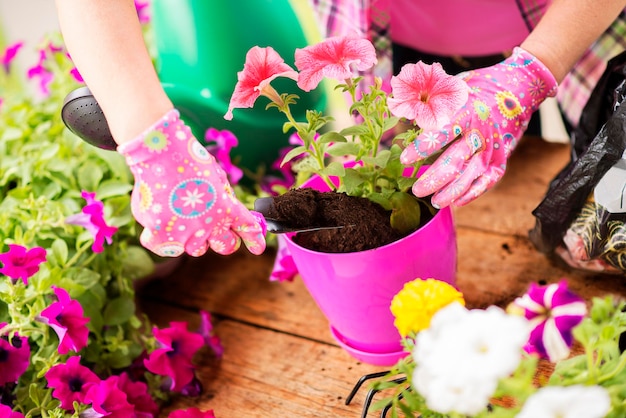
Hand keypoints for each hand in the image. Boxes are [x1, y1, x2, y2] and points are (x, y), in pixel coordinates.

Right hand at [118, 110, 265, 256]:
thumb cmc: (188, 160)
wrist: (158, 153)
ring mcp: (185, 234)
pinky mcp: (161, 238)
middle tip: (217, 233)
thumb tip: (228, 213)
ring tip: (183, 218)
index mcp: (227, 209)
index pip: (247, 229)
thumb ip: (225, 198)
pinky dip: (165, 239)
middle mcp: (210, 226)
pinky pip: (167, 248)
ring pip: (196, 249)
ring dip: (194, 238)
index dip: (254, 239)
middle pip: (225, 246)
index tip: (258, 248)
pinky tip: (161, 223)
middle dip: (226, 241)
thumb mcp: (217, 177)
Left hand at [400, 47, 557, 206]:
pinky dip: (473, 193)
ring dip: (451, 191)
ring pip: (470, 175)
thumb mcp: (452, 91)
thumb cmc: (472, 91)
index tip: (404, 160)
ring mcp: (492, 148)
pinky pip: (488, 181)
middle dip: (433, 178)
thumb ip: (429, 105)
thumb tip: (401, 115)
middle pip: (455, 160)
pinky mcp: (501, 159)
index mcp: (466, 112)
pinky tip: (456, 202)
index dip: (422, 147)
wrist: (515, 91)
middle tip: (415, 190)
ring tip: (434, 202)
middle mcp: (480, 132)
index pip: (442, 132)